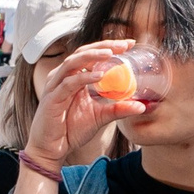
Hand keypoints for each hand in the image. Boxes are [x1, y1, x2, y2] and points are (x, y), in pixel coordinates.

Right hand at [24, 40, 145, 163]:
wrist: (51, 149)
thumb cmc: (71, 130)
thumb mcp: (101, 117)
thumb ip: (119, 109)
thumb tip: (142, 106)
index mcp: (74, 78)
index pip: (91, 55)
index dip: (108, 47)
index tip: (129, 44)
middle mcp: (63, 78)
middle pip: (82, 53)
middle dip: (103, 46)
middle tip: (123, 44)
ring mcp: (56, 86)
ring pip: (73, 62)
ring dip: (92, 56)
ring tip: (110, 53)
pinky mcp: (52, 98)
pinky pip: (68, 83)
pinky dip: (84, 78)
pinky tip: (100, 76)